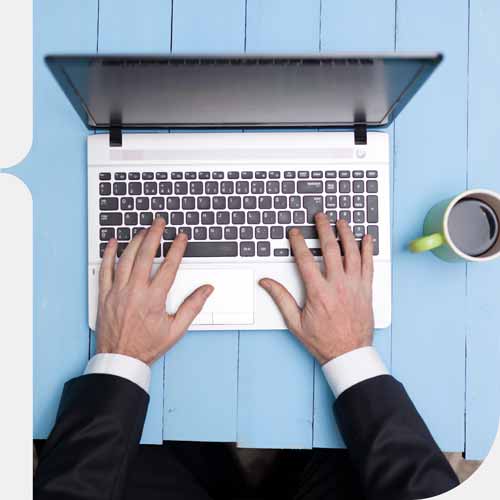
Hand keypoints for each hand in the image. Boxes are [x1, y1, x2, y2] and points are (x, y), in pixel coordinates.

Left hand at [96, 218, 213, 364]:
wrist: (120, 359)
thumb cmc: (147, 346)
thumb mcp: (176, 329)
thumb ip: (192, 306)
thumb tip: (206, 290)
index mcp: (154, 299)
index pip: (169, 266)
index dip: (177, 248)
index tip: (181, 237)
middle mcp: (135, 292)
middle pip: (145, 255)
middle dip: (154, 235)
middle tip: (159, 222)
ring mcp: (118, 292)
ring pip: (126, 259)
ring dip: (135, 241)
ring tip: (143, 230)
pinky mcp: (105, 295)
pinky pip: (105, 270)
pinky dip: (109, 254)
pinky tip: (113, 243)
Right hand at [259, 214, 373, 364]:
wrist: (348, 353)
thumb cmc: (322, 340)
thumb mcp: (295, 322)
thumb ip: (280, 298)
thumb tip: (266, 282)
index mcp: (318, 293)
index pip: (305, 259)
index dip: (298, 242)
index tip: (295, 232)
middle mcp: (338, 286)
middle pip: (331, 249)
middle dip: (324, 229)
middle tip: (320, 217)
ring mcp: (355, 286)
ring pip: (352, 252)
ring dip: (346, 234)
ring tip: (341, 221)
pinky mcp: (366, 290)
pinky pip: (369, 264)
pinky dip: (368, 249)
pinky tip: (367, 238)